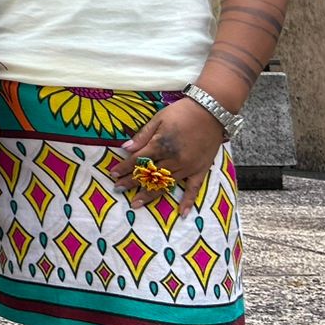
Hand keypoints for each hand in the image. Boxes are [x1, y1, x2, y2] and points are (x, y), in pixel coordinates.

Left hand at [112, 98, 222, 212]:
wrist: (211, 111)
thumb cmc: (182, 112)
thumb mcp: (158, 119)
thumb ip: (143, 135)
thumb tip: (126, 148)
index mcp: (161, 145)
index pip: (138, 160)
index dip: (124, 167)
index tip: (113, 174)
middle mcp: (173, 159)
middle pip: (149, 174)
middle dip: (132, 182)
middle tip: (118, 190)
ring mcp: (188, 167)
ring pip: (166, 184)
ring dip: (150, 194)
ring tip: (136, 203)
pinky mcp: (201, 170)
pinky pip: (194, 189)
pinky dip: (188, 201)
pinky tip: (182, 213)